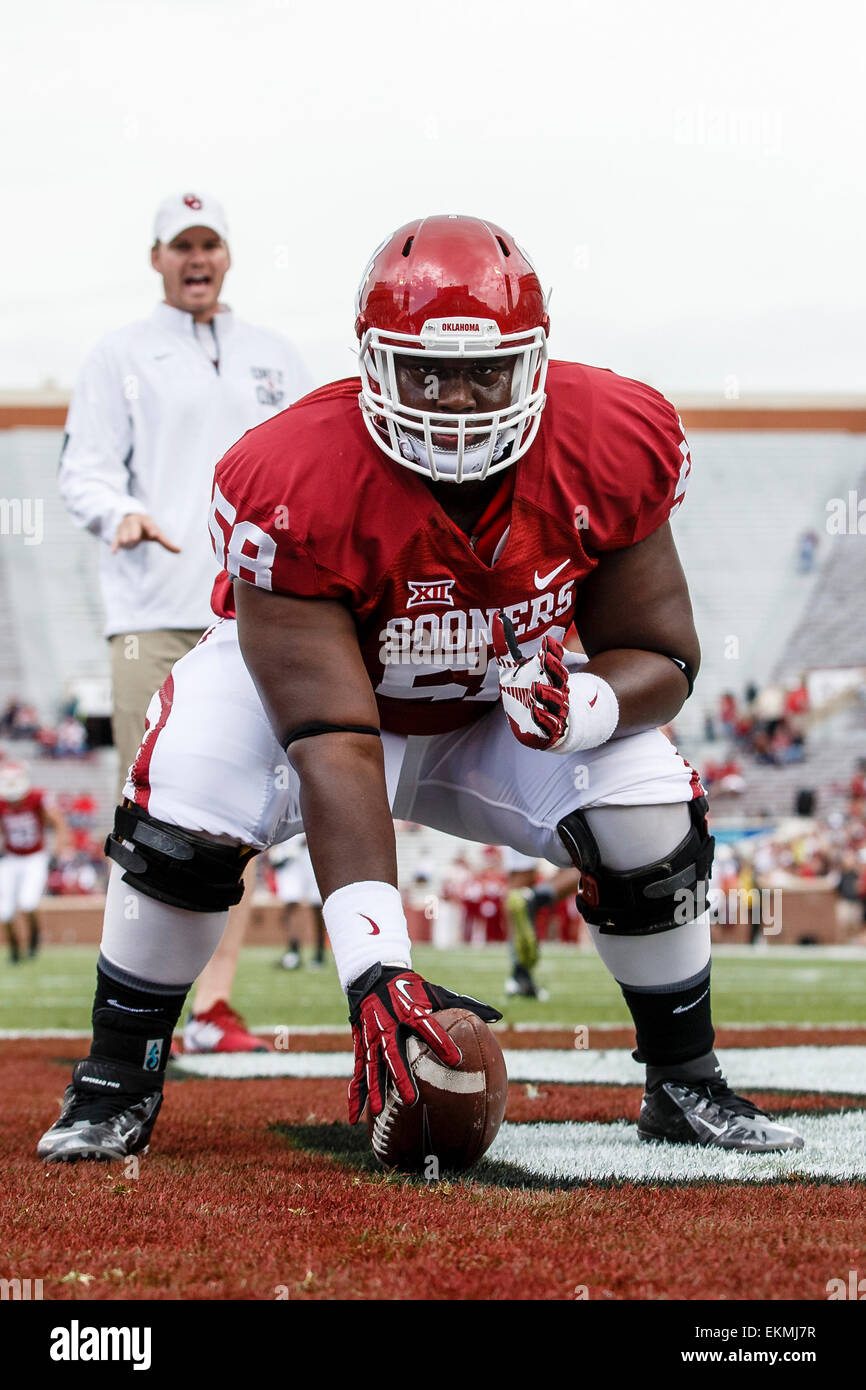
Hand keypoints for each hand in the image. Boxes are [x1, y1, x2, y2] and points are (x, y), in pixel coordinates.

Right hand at [112, 513, 180, 553]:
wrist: (130, 518)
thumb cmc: (147, 528)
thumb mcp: (157, 533)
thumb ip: (166, 542)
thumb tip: (179, 551)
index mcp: (145, 521)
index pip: (149, 525)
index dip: (152, 530)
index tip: (154, 534)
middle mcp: (134, 522)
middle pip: (134, 535)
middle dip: (135, 538)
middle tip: (136, 538)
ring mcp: (125, 528)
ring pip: (125, 540)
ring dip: (128, 544)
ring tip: (131, 541)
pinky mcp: (118, 534)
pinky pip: (116, 540)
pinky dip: (115, 546)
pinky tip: (114, 552)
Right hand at [346, 963, 501, 1123]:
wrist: (372, 976)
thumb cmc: (411, 988)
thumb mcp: (436, 992)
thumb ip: (466, 1004)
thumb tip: (497, 1015)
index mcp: (409, 1009)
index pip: (426, 1026)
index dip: (440, 1042)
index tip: (456, 1059)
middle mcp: (387, 1024)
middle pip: (393, 1052)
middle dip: (401, 1076)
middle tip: (412, 1099)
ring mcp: (370, 1036)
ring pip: (370, 1066)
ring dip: (374, 1090)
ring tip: (378, 1112)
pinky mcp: (359, 1046)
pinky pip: (357, 1073)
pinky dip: (354, 1096)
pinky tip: (354, 1119)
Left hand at [492, 611, 569, 749]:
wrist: (539, 730)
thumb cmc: (524, 693)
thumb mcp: (512, 669)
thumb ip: (507, 645)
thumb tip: (497, 616)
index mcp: (550, 677)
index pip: (554, 661)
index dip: (552, 652)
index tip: (546, 641)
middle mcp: (556, 693)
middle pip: (559, 679)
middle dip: (553, 668)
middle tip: (544, 658)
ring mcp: (555, 712)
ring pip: (556, 701)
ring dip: (547, 694)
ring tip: (535, 687)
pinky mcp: (548, 731)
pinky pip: (549, 725)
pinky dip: (543, 718)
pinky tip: (534, 711)